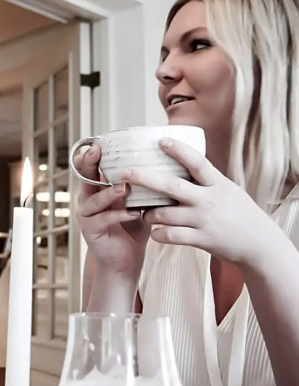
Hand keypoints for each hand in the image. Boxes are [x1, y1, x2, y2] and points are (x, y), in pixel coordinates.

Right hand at [75, 144, 149, 274]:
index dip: (91, 155)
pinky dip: (119, 215)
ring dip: (109, 192)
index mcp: (98, 190)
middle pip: (84, 178)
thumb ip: (141, 186)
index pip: (91, 168)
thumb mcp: (137, 202)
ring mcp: (87, 216)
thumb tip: (163, 163)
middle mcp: (88, 200)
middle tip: (96, 152)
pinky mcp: (90, 231)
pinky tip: (134, 213)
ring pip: (94, 200)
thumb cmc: (132, 228)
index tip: (98, 142)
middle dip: (89, 164)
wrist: (126, 259)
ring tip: (124, 188)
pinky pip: (103, 219)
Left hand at [120, 137, 276, 265]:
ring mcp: (203, 220)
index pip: (196, 162)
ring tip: (144, 213)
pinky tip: (155, 233)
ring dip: (149, 214)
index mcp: (217, 184)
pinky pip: (170, 236)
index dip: (178, 150)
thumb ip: (206, 180)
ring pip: (164, 214)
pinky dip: (158, 234)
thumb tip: (184, 164)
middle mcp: (208, 200)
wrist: (260, 245)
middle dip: (144, 178)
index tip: (161, 140)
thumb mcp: (228, 190)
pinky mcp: (200, 239)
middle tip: (125, 173)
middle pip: (171, 186)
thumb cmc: (241, 214)